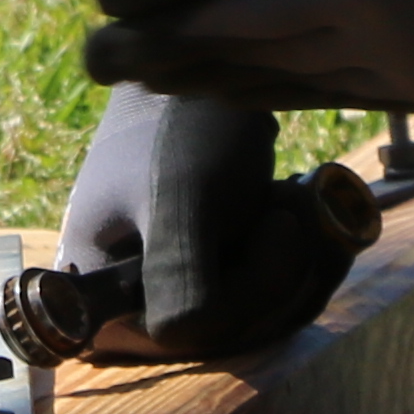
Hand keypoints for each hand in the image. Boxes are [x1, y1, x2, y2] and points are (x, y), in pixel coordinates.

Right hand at [48, 83, 374, 362]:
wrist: (206, 72)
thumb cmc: (181, 123)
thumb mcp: (180, 196)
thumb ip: (179, 275)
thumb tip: (176, 340)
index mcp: (96, 282)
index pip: (181, 334)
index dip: (244, 296)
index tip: (279, 223)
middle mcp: (128, 297)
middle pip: (229, 332)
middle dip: (288, 275)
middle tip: (304, 205)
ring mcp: (174, 284)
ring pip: (260, 316)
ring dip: (307, 264)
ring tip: (311, 198)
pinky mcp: (214, 270)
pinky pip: (272, 293)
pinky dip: (308, 257)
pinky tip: (317, 210)